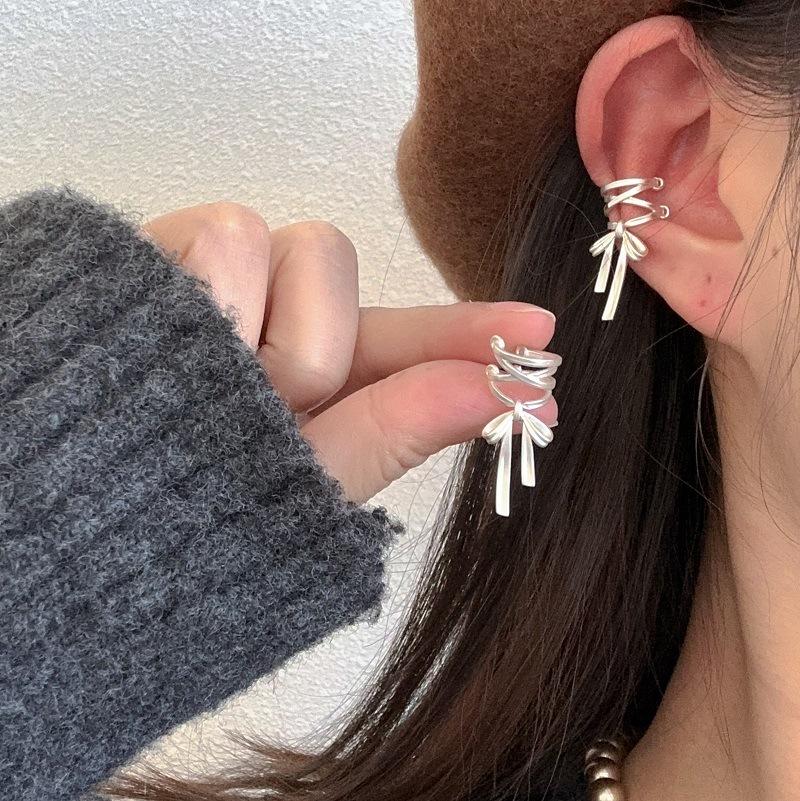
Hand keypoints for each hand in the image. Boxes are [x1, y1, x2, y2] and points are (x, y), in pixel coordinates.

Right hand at [140, 201, 557, 503]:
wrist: (33, 547)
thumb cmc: (158, 535)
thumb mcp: (290, 493)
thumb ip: (390, 434)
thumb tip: (504, 393)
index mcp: (297, 392)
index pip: (399, 346)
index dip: (468, 336)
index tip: (540, 335)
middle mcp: (252, 332)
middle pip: (336, 272)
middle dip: (316, 340)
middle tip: (267, 393)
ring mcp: (198, 292)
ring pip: (282, 241)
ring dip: (260, 322)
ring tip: (191, 382)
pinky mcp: (141, 263)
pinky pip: (214, 232)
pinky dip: (206, 286)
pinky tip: (164, 332)